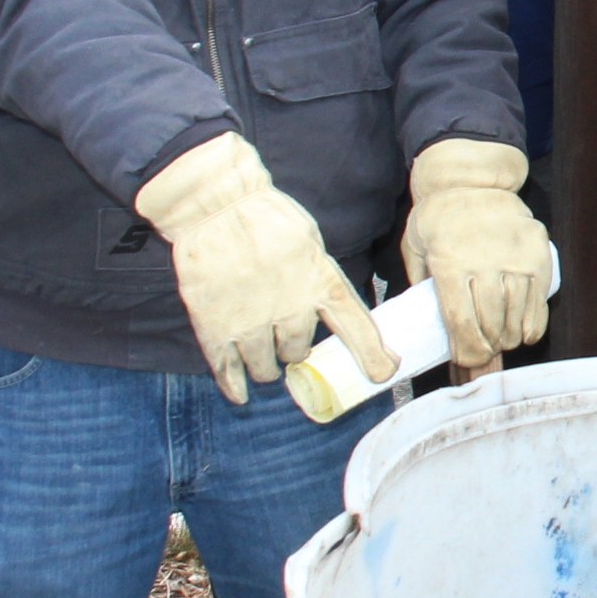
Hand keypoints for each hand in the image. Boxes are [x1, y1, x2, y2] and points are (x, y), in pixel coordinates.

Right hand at [133, 132, 369, 403]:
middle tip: (282, 334)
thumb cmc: (264, 217)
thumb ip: (318, 278)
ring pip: (265, 365)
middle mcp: (290, 308)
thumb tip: (331, 310)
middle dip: (293, 349)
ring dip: (265, 365)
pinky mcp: (215, 327)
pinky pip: (228, 369)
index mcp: (319, 282)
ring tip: (260, 351)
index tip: (382, 374)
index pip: (355, 327)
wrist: (214, 205)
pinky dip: (234, 384)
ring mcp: (251, 322)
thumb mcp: (309, 242)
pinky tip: (240, 392)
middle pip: (298, 352)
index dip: (370, 354)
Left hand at [401, 139, 552, 368]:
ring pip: (516, 313)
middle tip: (484, 355)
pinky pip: (539, 298)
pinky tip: (524, 334)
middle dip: (488, 346)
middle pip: (490, 321)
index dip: (467, 349)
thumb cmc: (438, 216)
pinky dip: (533, 323)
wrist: (472, 178)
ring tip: (502, 343)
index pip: (461, 320)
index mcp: (450, 262)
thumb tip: (424, 325)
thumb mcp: (414, 246)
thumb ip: (420, 284)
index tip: (468, 362)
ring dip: (509, 337)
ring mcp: (514, 257)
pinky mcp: (537, 253)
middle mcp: (484, 261)